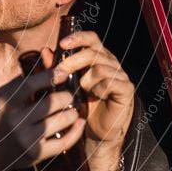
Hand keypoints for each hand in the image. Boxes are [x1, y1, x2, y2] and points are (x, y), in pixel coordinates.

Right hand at [0, 68, 86, 170]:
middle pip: (51, 102)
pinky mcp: (36, 154)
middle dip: (66, 96)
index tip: (64, 71)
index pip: (30, 84)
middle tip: (69, 96)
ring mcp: (26, 139)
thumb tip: (45, 55)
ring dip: (72, 113)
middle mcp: (14, 120)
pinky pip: (64, 142)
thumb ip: (22, 79)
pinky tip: (79, 123)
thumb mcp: (1, 98)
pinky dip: (76, 131)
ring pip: (61, 120)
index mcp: (5, 103)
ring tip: (72, 111)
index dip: (50, 75)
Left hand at [55, 31, 133, 153]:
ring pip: (100, 68)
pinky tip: (94, 96)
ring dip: (85, 80)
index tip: (62, 43)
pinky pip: (110, 82)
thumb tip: (45, 50)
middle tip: (58, 74)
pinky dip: (98, 89)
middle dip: (72, 61)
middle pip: (93, 52)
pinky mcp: (126, 90)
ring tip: (81, 91)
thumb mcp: (66, 86)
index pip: (91, 38)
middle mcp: (111, 63)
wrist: (94, 132)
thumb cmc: (81, 107)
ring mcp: (121, 76)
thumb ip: (56, 68)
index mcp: (98, 58)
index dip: (78, 37)